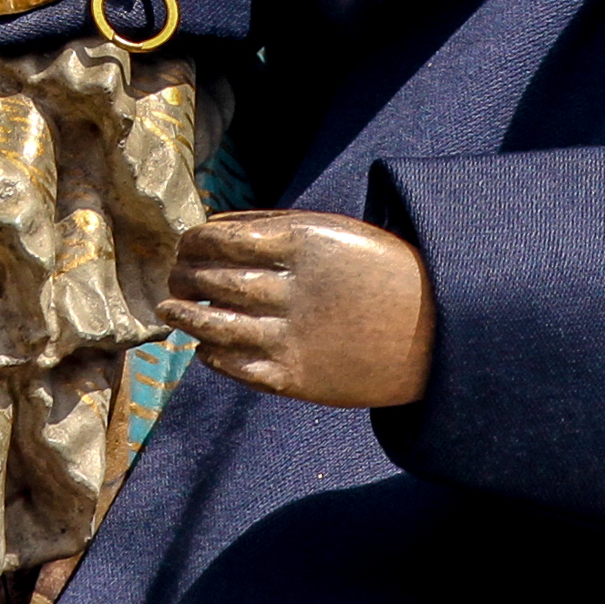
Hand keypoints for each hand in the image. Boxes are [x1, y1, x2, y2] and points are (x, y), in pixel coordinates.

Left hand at [159, 209, 436, 406]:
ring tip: (169, 309)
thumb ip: (276, 226)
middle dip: (184, 276)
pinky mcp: (295, 377)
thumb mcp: (334, 233)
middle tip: (172, 276)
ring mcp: (290, 336)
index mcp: (299, 244)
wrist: (435, 332)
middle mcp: (290, 289)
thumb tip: (216, 227)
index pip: (219, 239)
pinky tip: (204, 348)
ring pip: (215, 325)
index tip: (185, 246)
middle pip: (213, 280)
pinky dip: (213, 355)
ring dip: (186, 316)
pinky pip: (237, 366)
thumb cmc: (379, 272)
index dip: (192, 243)